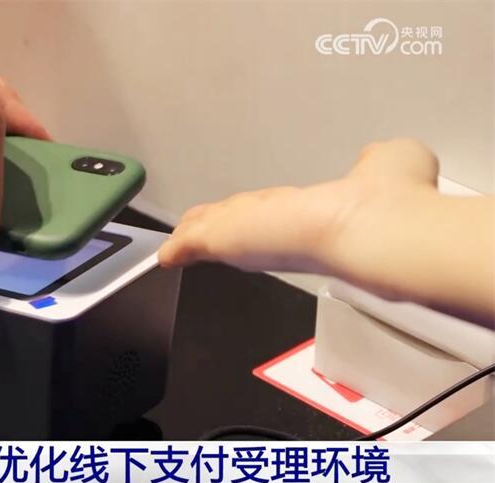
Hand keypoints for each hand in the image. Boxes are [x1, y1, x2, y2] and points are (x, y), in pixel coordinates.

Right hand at [158, 138, 440, 275]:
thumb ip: (378, 162)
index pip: (283, 216)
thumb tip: (376, 157)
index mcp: (313, 216)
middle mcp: (281, 231)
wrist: (369, 229)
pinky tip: (165, 256)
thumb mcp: (387, 164)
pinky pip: (196, 242)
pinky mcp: (227, 239)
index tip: (256, 221)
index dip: (264, 217)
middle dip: (223, 227)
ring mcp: (253, 236)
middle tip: (202, 233)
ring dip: (197, 234)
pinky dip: (179, 248)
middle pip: (242, 225)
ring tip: (178, 240)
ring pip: (218, 232)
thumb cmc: (386, 204)